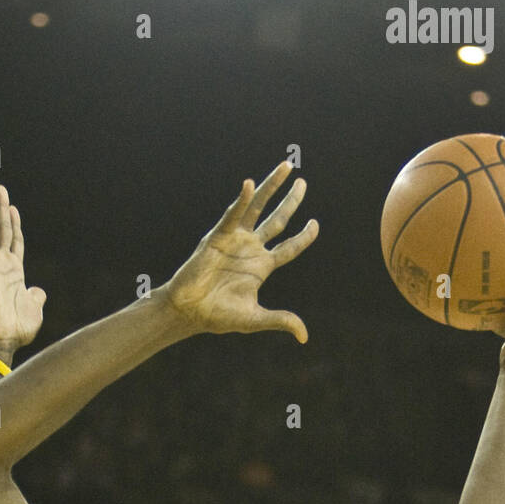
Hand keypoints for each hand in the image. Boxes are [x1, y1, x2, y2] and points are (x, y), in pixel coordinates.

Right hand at [0, 185, 46, 348]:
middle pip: (1, 230)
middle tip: (0, 188)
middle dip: (0, 209)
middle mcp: (2, 265)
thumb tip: (38, 290)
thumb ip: (36, 296)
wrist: (5, 338)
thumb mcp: (35, 308)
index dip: (15, 225)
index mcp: (15, 272)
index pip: (15, 242)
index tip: (13, 208)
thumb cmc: (19, 328)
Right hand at [158, 161, 318, 343]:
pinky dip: (241, 200)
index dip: (304, 236)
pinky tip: (250, 185)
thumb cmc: (218, 316)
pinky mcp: (217, 237)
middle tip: (302, 183)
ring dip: (271, 188)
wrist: (189, 311)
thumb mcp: (254, 319)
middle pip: (277, 219)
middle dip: (291, 201)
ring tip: (286, 168)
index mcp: (262, 267)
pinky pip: (232, 215)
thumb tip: (304, 336)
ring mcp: (235, 240)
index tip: (315, 223)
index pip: (289, 247)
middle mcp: (251, 248)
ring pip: (257, 208)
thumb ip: (280, 320)